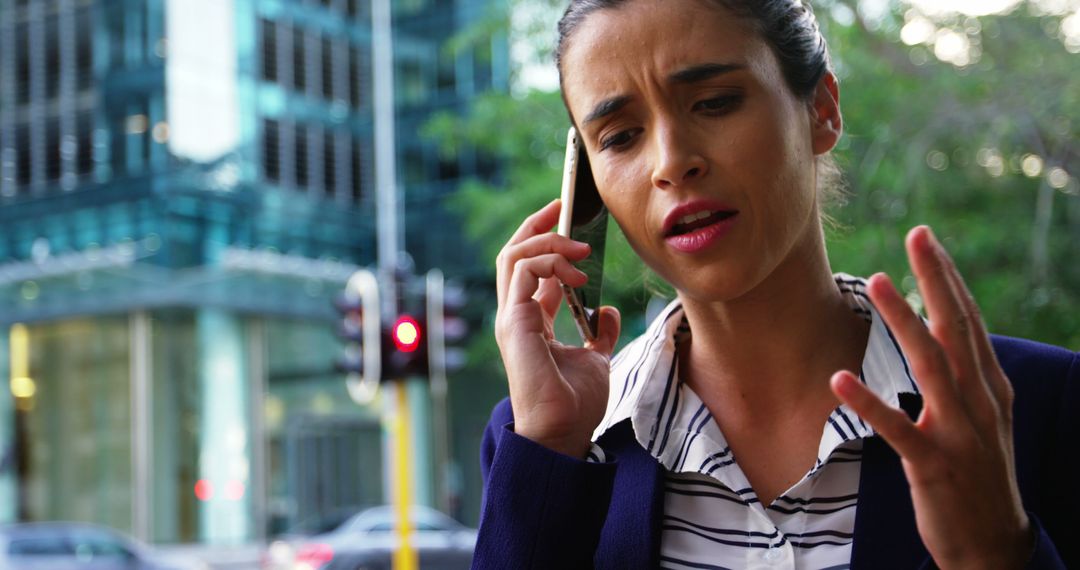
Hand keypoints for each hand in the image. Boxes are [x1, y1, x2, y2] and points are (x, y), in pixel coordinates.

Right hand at [494, 199, 620, 458]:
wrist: (562, 431)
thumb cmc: (574, 403)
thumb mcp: (596, 358)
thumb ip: (599, 332)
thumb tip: (608, 311)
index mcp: (530, 321)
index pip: (529, 269)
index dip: (546, 241)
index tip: (568, 220)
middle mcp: (515, 315)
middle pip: (513, 254)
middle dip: (536, 225)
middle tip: (563, 207)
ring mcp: (511, 317)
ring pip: (514, 256)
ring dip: (547, 242)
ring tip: (580, 248)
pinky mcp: (515, 321)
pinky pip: (524, 271)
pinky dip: (549, 261)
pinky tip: (576, 273)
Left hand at [830, 226, 1031, 568]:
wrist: (995, 542)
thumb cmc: (980, 473)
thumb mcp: (982, 418)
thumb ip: (965, 374)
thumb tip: (941, 326)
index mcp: (990, 387)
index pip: (969, 321)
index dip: (948, 278)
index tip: (927, 239)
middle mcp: (981, 402)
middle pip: (956, 329)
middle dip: (935, 279)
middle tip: (916, 235)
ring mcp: (960, 433)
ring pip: (932, 367)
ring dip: (903, 321)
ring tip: (874, 281)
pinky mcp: (934, 465)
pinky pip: (898, 430)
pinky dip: (870, 403)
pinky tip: (839, 378)